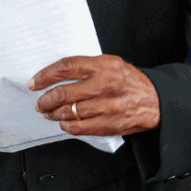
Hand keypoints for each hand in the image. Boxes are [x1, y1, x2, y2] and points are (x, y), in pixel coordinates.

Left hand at [28, 55, 160, 136]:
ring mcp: (107, 106)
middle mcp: (104, 85)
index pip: (66, 67)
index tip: (34, 83)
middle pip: (63, 93)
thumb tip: (56, 75)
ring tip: (49, 113)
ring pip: (69, 112)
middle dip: (45, 100)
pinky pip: (80, 127)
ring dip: (54, 114)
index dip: (45, 75)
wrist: (155, 100)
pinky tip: (64, 122)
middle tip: (40, 103)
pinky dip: (67, 126)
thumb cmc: (129, 81)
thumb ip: (86, 67)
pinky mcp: (110, 124)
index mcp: (103, 66)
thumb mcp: (110, 63)